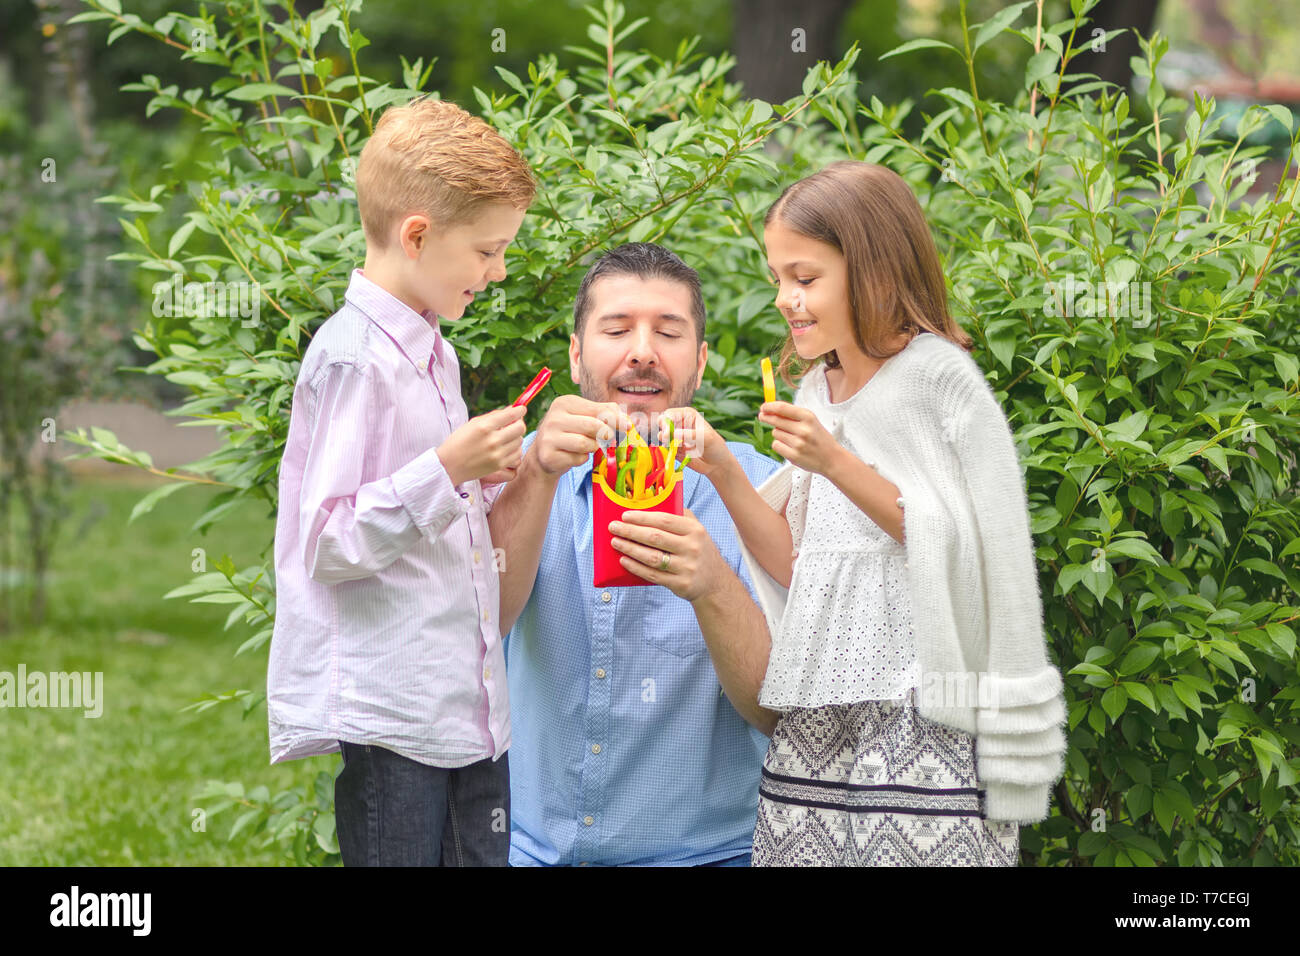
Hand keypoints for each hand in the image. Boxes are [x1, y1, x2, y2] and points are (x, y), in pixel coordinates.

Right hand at [437, 404, 526, 486]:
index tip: (521, 409)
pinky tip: (506, 448)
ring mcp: (497, 454)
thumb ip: (494, 416)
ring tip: (505, 437)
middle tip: (514, 423)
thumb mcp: (473, 423)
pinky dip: (514, 450)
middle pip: (520, 428)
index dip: (520, 410)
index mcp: (484, 426)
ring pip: (519, 441)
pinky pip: (517, 455)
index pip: (511, 415)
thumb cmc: (460, 441)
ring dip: (515, 437)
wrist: (449, 465)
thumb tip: (513, 409)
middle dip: (519, 423)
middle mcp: (492, 440)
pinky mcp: (499, 465)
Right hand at [533, 394, 630, 476]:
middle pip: (593, 425)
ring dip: (593, 447)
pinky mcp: (548, 455)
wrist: (544, 454)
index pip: (598, 410)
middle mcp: (554, 417)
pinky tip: (574, 455)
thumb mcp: (585, 418)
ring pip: (585, 443)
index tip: (629, 426)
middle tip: (609, 439)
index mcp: (565, 402)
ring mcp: (548, 437)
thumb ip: (606, 414)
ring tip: (588, 446)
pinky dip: (582, 459)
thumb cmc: (570, 433)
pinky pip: (578, 458)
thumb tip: (628, 420)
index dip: (617, 419)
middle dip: (606, 434)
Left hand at [607, 508, 727, 601]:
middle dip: (631, 531)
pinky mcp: (681, 584)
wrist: (715, 583)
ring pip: (652, 557)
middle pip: (655, 537)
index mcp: (695, 530)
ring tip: (615, 542)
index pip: (665, 520)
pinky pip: (653, 575)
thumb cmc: (700, 551)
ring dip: (630, 549)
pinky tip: (624, 560)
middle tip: (614, 527)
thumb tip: (653, 504)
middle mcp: (692, 548)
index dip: (642, 517)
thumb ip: (680, 517)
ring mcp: (687, 567)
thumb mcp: (697, 531)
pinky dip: (636, 567)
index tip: (625, 516)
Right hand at [657, 407, 731, 479]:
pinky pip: (666, 450)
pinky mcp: (673, 449)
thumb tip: (673, 434)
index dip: (666, 421)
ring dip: (667, 443)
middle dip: (663, 431)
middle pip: (662, 423)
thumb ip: (690, 435)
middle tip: (667, 439)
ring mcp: (675, 437)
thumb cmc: (715, 447)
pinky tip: (683, 455)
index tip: (667, 432)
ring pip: (662, 437)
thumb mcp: (706, 438)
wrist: (717, 464)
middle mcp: (679, 424)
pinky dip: (670, 453)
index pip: (670, 414)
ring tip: (681, 448)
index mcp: (688, 415)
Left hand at [759, 400, 840, 475]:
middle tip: (762, 416)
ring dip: (778, 434)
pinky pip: (776, 445)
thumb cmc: (819, 438)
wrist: (832, 459)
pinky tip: (789, 446)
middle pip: (776, 420)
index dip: (769, 406)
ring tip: (791, 437)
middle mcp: (803, 429)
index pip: (782, 408)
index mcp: (808, 417)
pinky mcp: (793, 456)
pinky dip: (779, 445)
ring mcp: (798, 443)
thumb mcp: (811, 422)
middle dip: (767, 417)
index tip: (763, 407)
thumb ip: (793, 415)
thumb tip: (770, 409)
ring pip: (775, 433)